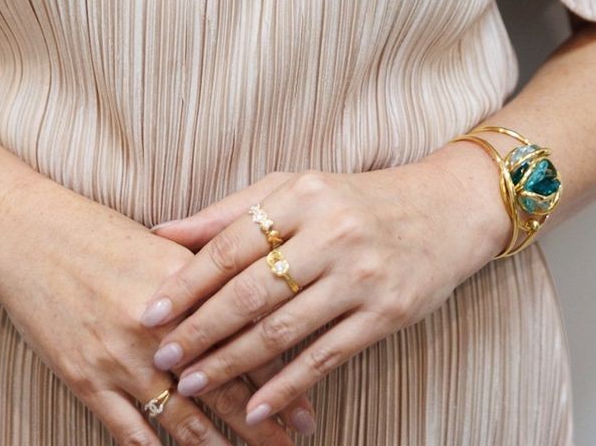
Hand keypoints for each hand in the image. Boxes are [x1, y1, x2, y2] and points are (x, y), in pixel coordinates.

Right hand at [0, 174, 318, 441]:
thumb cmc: (92, 233)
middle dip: (263, 421)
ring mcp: (118, 360)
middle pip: (222, 387)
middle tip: (298, 439)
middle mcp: (155, 329)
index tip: (309, 404)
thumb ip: (203, 275)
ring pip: (181, 420)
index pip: (243, 340)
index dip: (280, 375)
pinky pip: (131, 434)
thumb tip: (255, 296)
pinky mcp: (85, 381)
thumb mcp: (156, 245)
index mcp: (181, 287)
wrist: (24, 236)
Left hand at [134, 147, 507, 425]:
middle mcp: (330, 232)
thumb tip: (162, 232)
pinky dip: (287, 386)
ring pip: (283, 328)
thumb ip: (230, 212)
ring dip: (233, 362)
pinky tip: (256, 407)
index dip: (187, 283)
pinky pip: (326, 356)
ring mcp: (360, 276)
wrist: (445, 209)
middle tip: (163, 357)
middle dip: (201, 329)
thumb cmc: (354, 199)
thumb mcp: (295, 188)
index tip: (150, 312)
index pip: (231, 244)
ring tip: (193, 382)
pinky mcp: (385, 314)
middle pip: (251, 290)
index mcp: (302, 194)